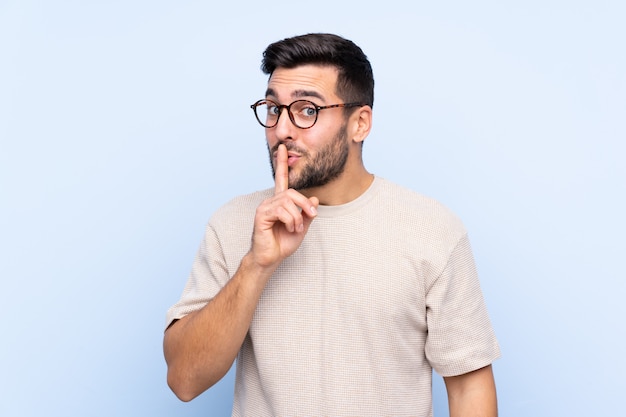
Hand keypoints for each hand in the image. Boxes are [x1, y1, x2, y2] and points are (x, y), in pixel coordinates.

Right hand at [250, 144, 318, 268]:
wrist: (271, 258)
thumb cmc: (283, 243)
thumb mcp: (302, 227)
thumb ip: (308, 213)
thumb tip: (314, 198)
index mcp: (280, 202)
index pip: (281, 178)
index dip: (282, 163)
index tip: (283, 148)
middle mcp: (271, 201)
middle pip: (292, 192)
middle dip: (305, 204)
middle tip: (312, 216)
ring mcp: (265, 207)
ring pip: (288, 202)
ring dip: (298, 217)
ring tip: (297, 228)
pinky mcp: (261, 215)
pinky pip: (281, 210)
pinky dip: (291, 220)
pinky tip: (290, 228)